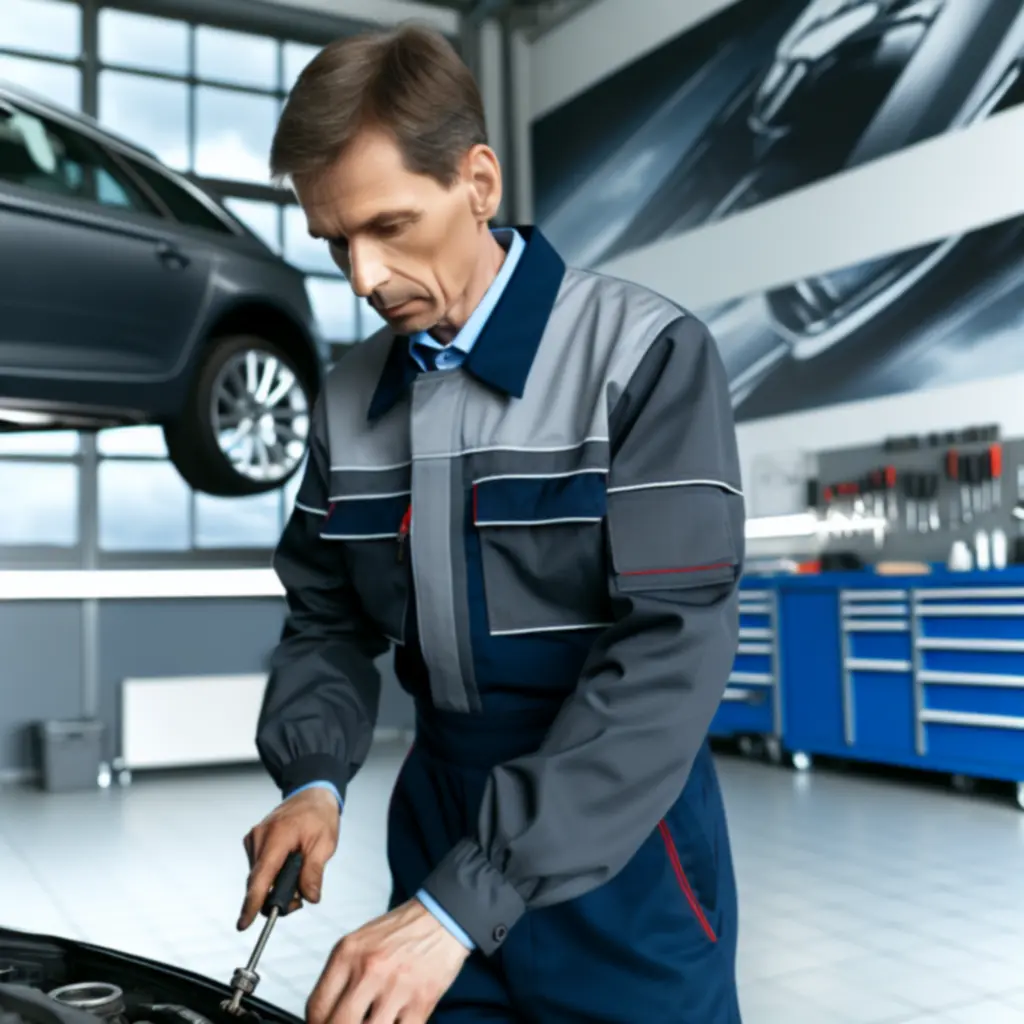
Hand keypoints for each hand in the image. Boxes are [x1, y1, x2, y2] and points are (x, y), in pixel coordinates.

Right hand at [238, 787, 339, 929]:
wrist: (311, 795)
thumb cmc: (320, 816)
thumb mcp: (325, 843)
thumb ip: (314, 871)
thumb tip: (309, 898)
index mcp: (277, 836)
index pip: (261, 876)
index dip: (252, 902)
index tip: (244, 924)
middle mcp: (259, 837)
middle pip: (259, 882)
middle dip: (276, 897)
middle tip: (300, 899)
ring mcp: (253, 838)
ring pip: (259, 877)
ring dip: (275, 886)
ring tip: (299, 874)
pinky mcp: (253, 842)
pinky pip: (260, 868)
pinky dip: (272, 875)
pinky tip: (288, 867)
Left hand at [306, 899, 470, 1023]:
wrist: (442, 917)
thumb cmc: (401, 931)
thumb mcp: (360, 943)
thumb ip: (341, 977)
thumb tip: (326, 1016)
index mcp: (348, 953)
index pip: (317, 1007)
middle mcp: (369, 969)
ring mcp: (396, 987)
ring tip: (374, 1021)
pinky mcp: (421, 1001)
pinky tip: (394, 1021)